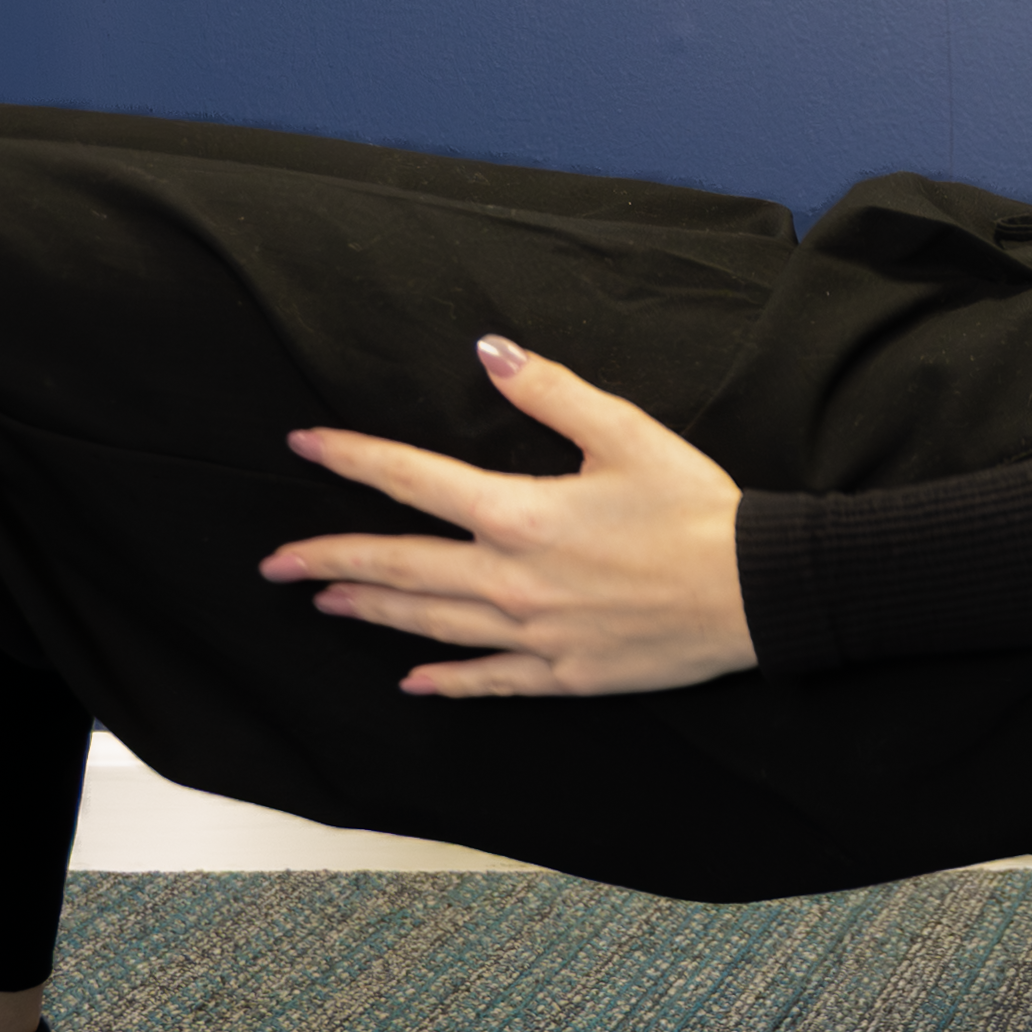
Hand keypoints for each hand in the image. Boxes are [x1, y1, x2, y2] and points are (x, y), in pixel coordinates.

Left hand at [261, 340, 751, 696]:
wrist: (756, 592)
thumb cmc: (697, 510)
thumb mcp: (627, 433)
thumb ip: (550, 392)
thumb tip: (489, 351)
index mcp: (521, 514)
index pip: (411, 481)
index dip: (352, 459)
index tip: (304, 446)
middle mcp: (512, 580)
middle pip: (399, 566)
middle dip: (329, 559)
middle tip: (275, 564)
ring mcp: (533, 635)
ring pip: (430, 623)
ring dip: (372, 610)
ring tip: (327, 601)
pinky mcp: (564, 674)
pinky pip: (489, 680)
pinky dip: (447, 679)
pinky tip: (413, 679)